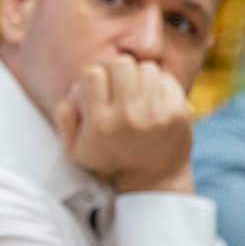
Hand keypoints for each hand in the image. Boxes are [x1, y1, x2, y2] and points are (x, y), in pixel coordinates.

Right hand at [54, 55, 194, 193]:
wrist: (153, 182)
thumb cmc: (110, 162)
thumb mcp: (75, 150)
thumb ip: (64, 118)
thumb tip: (73, 88)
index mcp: (101, 124)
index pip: (93, 73)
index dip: (94, 78)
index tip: (99, 91)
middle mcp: (129, 117)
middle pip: (121, 64)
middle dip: (117, 73)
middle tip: (119, 88)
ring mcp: (158, 114)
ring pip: (146, 68)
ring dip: (140, 78)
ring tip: (138, 95)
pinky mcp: (180, 112)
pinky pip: (167, 79)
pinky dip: (159, 86)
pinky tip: (154, 101)